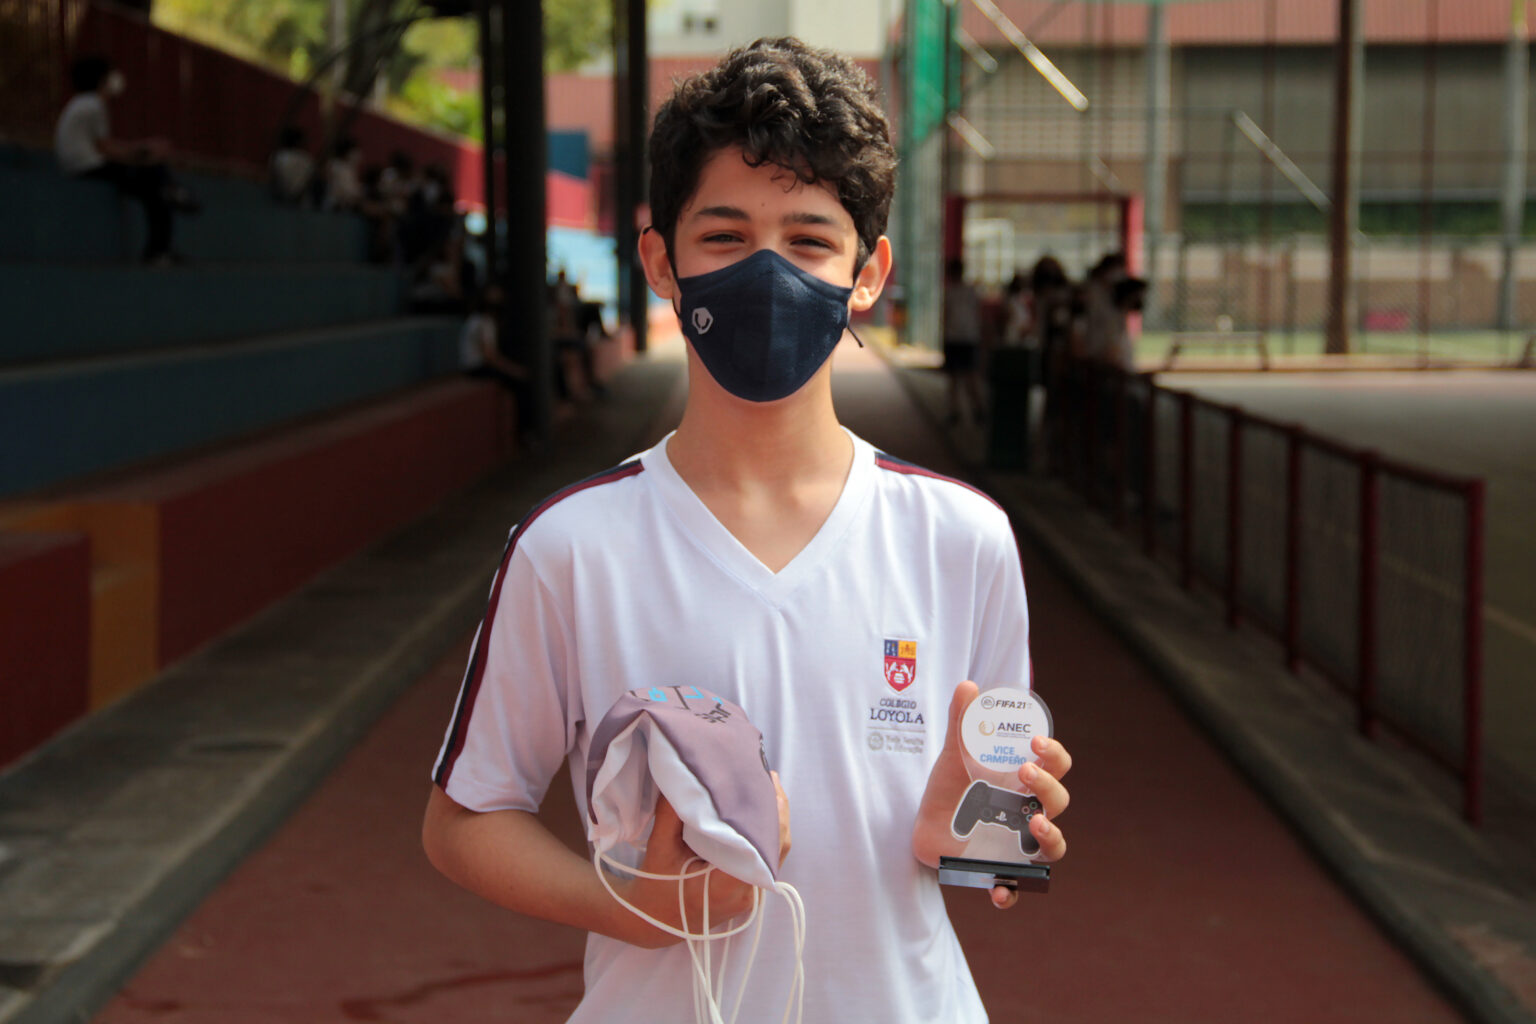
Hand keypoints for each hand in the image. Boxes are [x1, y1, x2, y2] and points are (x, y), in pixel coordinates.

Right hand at [613, 772, 790, 947]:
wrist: (653, 922)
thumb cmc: (655, 887)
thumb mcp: (660, 846)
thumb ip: (673, 812)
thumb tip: (688, 777)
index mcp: (727, 884)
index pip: (766, 845)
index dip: (772, 812)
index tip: (766, 782)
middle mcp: (747, 893)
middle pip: (777, 846)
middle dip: (775, 809)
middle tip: (766, 776)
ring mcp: (751, 896)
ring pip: (774, 853)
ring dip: (772, 821)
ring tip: (764, 788)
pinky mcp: (749, 893)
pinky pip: (765, 861)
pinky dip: (764, 836)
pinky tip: (756, 813)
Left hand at [912, 681, 1071, 909]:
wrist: (925, 824)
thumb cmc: (952, 786)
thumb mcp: (953, 755)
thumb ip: (961, 723)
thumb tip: (967, 687)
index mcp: (1025, 781)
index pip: (1057, 766)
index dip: (1054, 754)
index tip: (1036, 743)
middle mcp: (1031, 812)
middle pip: (1059, 801)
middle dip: (1048, 786)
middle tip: (1025, 773)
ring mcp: (1019, 844)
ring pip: (1054, 846)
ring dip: (1051, 836)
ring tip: (1033, 822)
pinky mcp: (998, 871)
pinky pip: (1015, 888)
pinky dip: (1009, 893)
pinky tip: (998, 891)